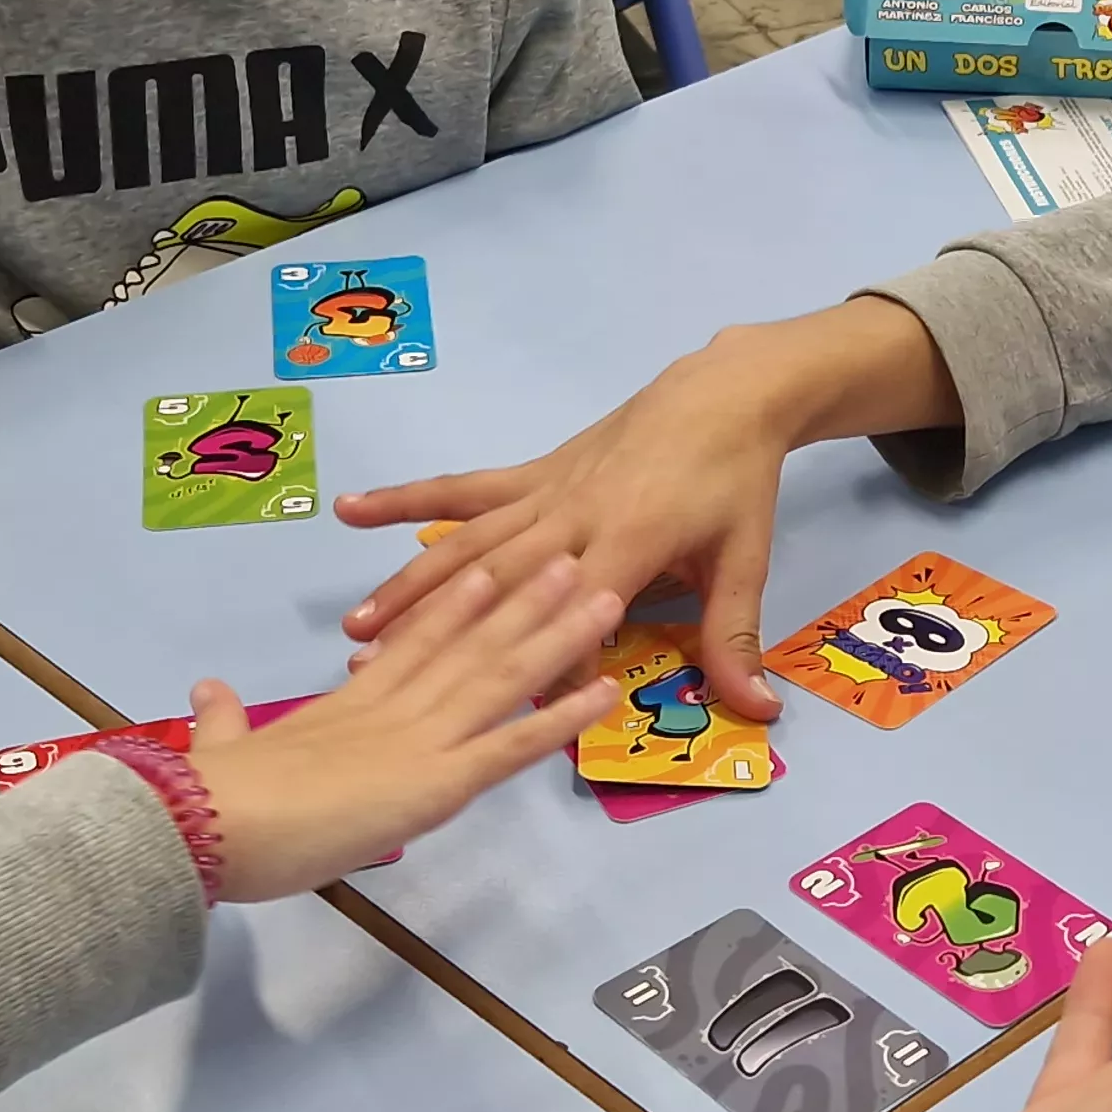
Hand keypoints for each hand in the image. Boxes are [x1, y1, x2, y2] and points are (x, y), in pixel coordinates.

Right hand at [179, 556, 621, 897]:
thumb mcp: (221, 751)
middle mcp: (393, 709)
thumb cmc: (215, 800)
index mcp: (346, 706)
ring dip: (556, 636)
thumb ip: (222, 721)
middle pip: (470, 643)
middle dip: (524, 600)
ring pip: (501, 677)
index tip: (485, 564)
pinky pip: (511, 745)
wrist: (206, 824)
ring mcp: (420, 740)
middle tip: (572, 557)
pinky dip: (561, 719)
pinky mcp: (436, 781)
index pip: (410, 644)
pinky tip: (601, 695)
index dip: (452, 605)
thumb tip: (205, 690)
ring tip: (604, 596)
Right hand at [335, 297, 957, 721]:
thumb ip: (735, 638)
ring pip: (467, 541)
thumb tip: (758, 711)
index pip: (576, 615)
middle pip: (496, 580)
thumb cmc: (734, 483)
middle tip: (377, 673)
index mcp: (628, 543)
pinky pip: (466, 490)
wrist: (723, 395)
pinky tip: (353, 510)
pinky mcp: (533, 473)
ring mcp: (546, 492)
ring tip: (357, 623)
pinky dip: (410, 499)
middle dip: (438, 629)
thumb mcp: (744, 561)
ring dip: (411, 581)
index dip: (543, 665)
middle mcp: (573, 518)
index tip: (501, 716)